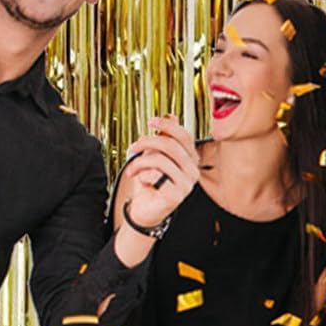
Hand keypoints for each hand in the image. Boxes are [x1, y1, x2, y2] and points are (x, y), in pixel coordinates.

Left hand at [122, 117, 200, 231]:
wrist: (144, 208)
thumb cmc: (150, 182)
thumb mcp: (155, 155)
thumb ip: (164, 138)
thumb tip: (171, 116)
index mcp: (191, 158)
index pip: (183, 135)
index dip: (167, 125)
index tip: (151, 122)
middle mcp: (192, 170)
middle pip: (170, 145)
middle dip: (147, 142)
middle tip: (133, 147)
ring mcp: (187, 184)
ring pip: (160, 160)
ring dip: (140, 162)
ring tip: (133, 169)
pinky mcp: (176, 195)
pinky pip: (155, 176)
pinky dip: (143, 176)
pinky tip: (142, 181)